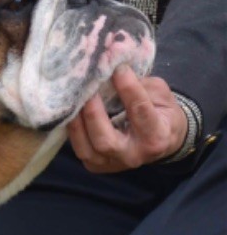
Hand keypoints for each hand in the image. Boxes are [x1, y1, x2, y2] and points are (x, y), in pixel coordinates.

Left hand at [67, 67, 185, 172]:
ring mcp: (112, 165)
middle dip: (93, 114)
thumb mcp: (159, 95)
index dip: (128, 89)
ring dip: (77, 123)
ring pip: (87, 149)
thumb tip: (112, 68)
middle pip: (106, 140)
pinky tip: (71, 112)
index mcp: (156, 137)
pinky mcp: (96, 166)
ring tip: (74, 100)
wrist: (162, 140)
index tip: (118, 69)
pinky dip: (73, 130)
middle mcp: (133, 156)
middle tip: (88, 90)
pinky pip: (80, 149)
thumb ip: (139, 84)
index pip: (140, 112)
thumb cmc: (160, 112)